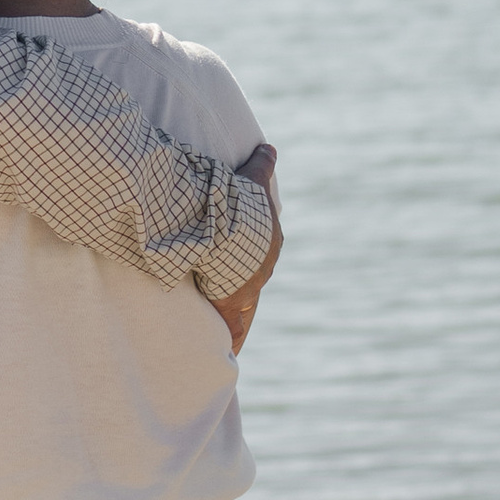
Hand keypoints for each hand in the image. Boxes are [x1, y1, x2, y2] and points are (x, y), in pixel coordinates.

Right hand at [208, 141, 282, 354]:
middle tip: (230, 290)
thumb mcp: (253, 181)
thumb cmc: (245, 211)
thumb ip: (262, 165)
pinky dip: (233, 340)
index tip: (242, 256)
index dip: (251, 253)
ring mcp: (250, 293)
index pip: (263, 251)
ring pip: (244, 307)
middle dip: (245, 285)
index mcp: (269, 245)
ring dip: (238, 316)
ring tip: (228, 329)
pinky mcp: (232, 311)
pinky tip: (232, 353)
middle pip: (254, 280)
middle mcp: (263, 272)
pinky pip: (234, 329)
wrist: (237, 241)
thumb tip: (270, 146)